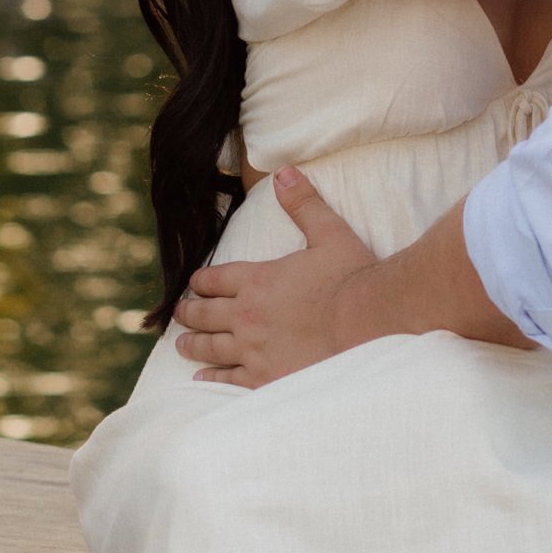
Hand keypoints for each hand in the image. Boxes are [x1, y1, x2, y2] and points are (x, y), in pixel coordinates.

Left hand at [174, 169, 374, 386]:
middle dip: (190, 311)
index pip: (216, 279)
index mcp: (258, 279)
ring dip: (192, 344)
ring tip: (182, 344)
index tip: (194, 283)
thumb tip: (284, 172)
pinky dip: (211, 377)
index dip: (202, 281)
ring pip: (210, 347)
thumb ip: (303, 203)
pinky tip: (202, 377)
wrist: (371, 322)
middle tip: (180, 313)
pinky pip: (227, 380)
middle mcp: (247, 315)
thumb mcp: (329, 233)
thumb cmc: (353, 276)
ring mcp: (253, 349)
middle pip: (205, 313)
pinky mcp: (265, 378)